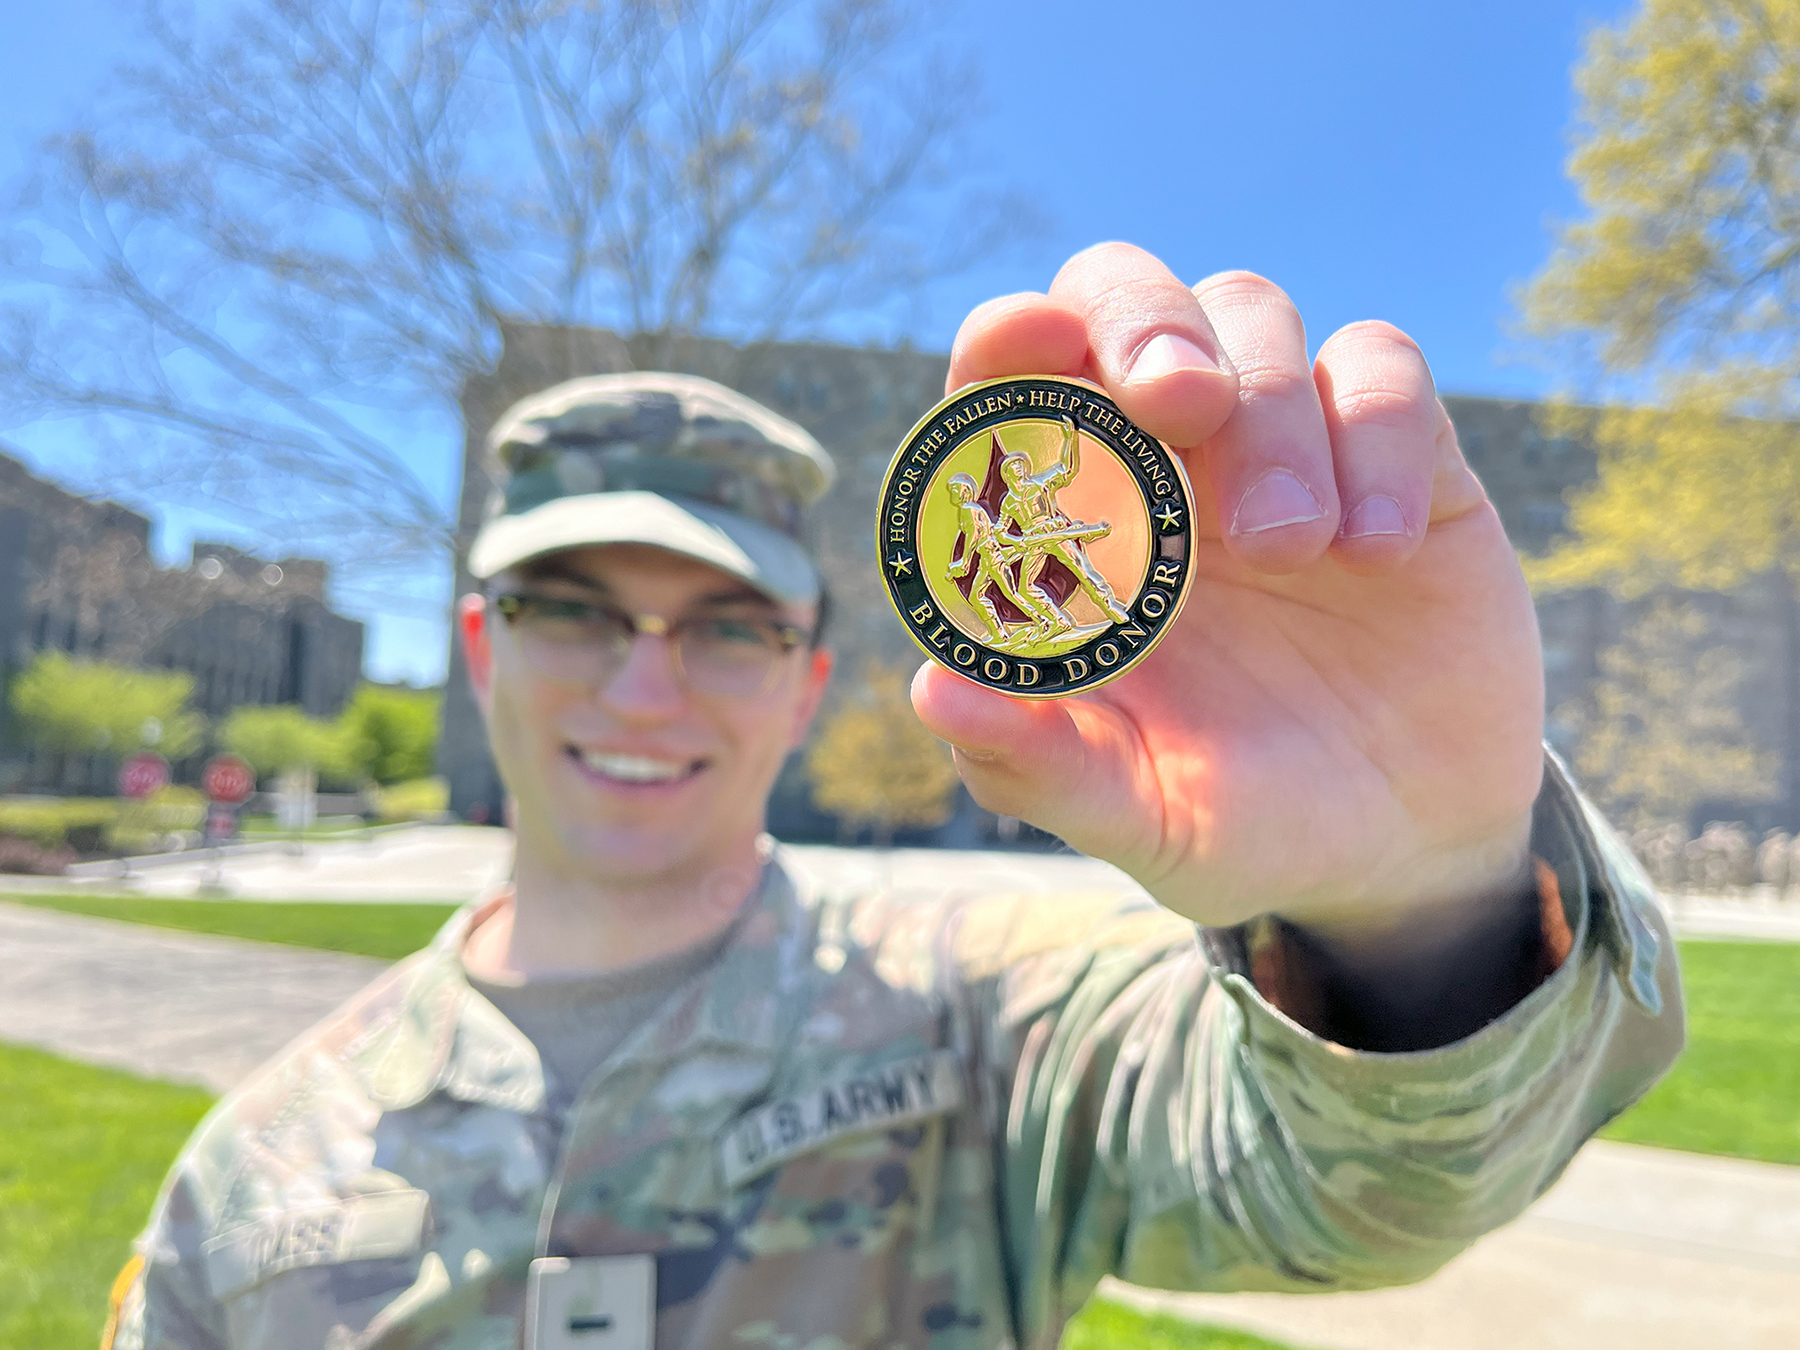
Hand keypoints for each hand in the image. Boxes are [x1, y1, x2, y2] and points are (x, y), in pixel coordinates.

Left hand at [912, 245, 1544, 948]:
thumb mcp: (1143, 819)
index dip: (1009, 339)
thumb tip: (933, 689)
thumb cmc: (1243, 821)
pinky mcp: (1397, 454)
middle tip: (1181, 402)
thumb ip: (1040, 765)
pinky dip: (1377, 432)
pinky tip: (1382, 551)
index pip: (1012, 385)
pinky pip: (1381, 368)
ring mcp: (1281, 446)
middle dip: (1143, 318)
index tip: (1027, 342)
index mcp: (1073, 531)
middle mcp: (1163, 464)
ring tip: (1295, 550)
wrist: (1407, 844)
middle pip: (1122, 292)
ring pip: (1252, 313)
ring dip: (1268, 410)